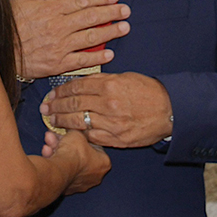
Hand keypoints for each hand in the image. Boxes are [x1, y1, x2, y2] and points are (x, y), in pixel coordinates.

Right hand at [12, 0, 130, 79]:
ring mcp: (59, 46)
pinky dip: (97, 57)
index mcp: (50, 10)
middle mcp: (58, 27)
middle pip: (91, 17)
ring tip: (123, 28)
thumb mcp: (22, 0)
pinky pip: (82, 60)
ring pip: (90, 37)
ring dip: (109, 32)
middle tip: (125, 10)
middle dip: (111, 13)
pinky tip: (109, 54)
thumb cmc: (9, 27)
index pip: (81, 0)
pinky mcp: (58, 64)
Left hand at [41, 72, 173, 148]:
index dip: (61, 90)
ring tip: (52, 120)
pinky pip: (91, 136)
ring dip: (62, 121)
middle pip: (74, 104)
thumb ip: (103, 80)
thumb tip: (82, 82)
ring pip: (79, 122)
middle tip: (45, 108)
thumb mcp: (126, 77)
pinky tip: (70, 132)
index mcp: (110, 86)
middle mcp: (108, 104)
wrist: (170, 110)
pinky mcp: (116, 139)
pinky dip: (79, 134)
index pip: (77, 87)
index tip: (52, 93)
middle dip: (56, 106)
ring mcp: (111, 123)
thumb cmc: (149, 92)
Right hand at [43, 130, 110, 194]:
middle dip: (67, 145)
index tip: (75, 133)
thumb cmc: (73, 154)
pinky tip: (46, 152)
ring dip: (58, 151)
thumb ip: (76, 131)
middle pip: (80, 156)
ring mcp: (80, 184)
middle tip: (58, 136)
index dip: (83, 138)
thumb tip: (73, 128)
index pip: (95, 147)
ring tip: (49, 141)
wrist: (59, 171)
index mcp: (104, 164)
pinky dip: (54, 161)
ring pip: (69, 163)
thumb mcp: (77, 133)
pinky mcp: (66, 188)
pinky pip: (61, 171)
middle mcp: (95, 176)